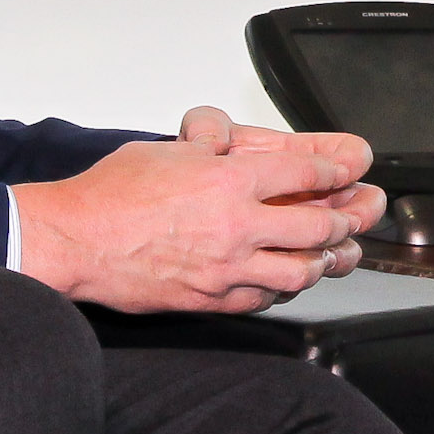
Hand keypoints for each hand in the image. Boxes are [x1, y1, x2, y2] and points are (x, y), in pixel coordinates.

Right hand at [13, 115, 384, 314]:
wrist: (74, 242)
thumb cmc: (111, 196)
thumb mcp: (167, 150)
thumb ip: (207, 143)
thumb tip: (223, 135)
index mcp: (229, 181)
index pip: (305, 176)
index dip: (336, 173)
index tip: (348, 173)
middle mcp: (236, 226)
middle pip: (317, 227)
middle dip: (346, 220)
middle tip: (358, 215)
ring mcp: (226, 268)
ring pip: (299, 271)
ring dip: (324, 262)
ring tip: (335, 254)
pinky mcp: (211, 299)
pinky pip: (264, 298)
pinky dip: (283, 289)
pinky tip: (289, 281)